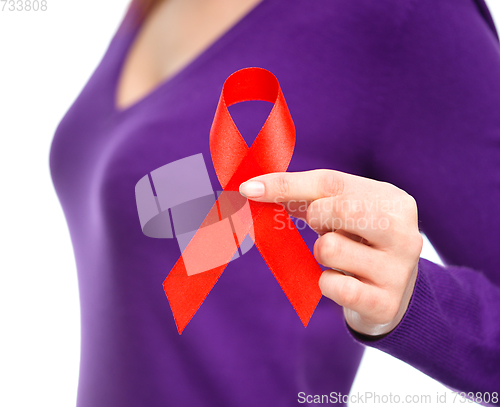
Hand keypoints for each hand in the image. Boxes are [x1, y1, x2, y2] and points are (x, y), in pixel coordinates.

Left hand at [239, 170, 422, 335]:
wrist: (390, 293)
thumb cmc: (358, 242)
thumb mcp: (341, 213)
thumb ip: (304, 196)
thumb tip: (253, 189)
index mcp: (393, 201)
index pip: (330, 182)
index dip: (285, 184)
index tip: (249, 189)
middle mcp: (405, 232)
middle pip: (337, 210)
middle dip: (317, 219)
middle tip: (326, 229)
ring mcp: (399, 270)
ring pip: (330, 249)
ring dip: (323, 255)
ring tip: (342, 259)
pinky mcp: (385, 303)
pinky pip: (334, 287)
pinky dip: (327, 284)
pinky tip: (345, 283)